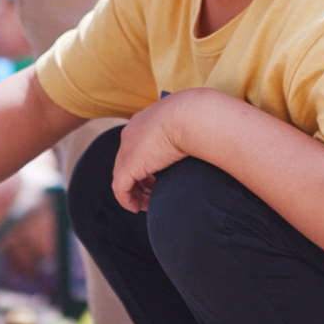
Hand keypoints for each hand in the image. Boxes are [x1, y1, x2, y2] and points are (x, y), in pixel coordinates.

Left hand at [111, 90, 205, 211]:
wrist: (191, 116)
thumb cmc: (198, 119)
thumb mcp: (190, 125)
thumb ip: (188, 135)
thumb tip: (203, 145)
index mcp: (146, 121)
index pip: (138, 146)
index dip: (146, 164)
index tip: (158, 178)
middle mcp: (132, 133)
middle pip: (127, 162)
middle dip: (139, 180)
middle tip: (152, 193)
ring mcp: (127, 149)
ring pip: (122, 176)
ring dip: (135, 192)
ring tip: (147, 203)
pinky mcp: (129, 165)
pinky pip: (120, 188)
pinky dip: (127, 200)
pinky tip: (137, 208)